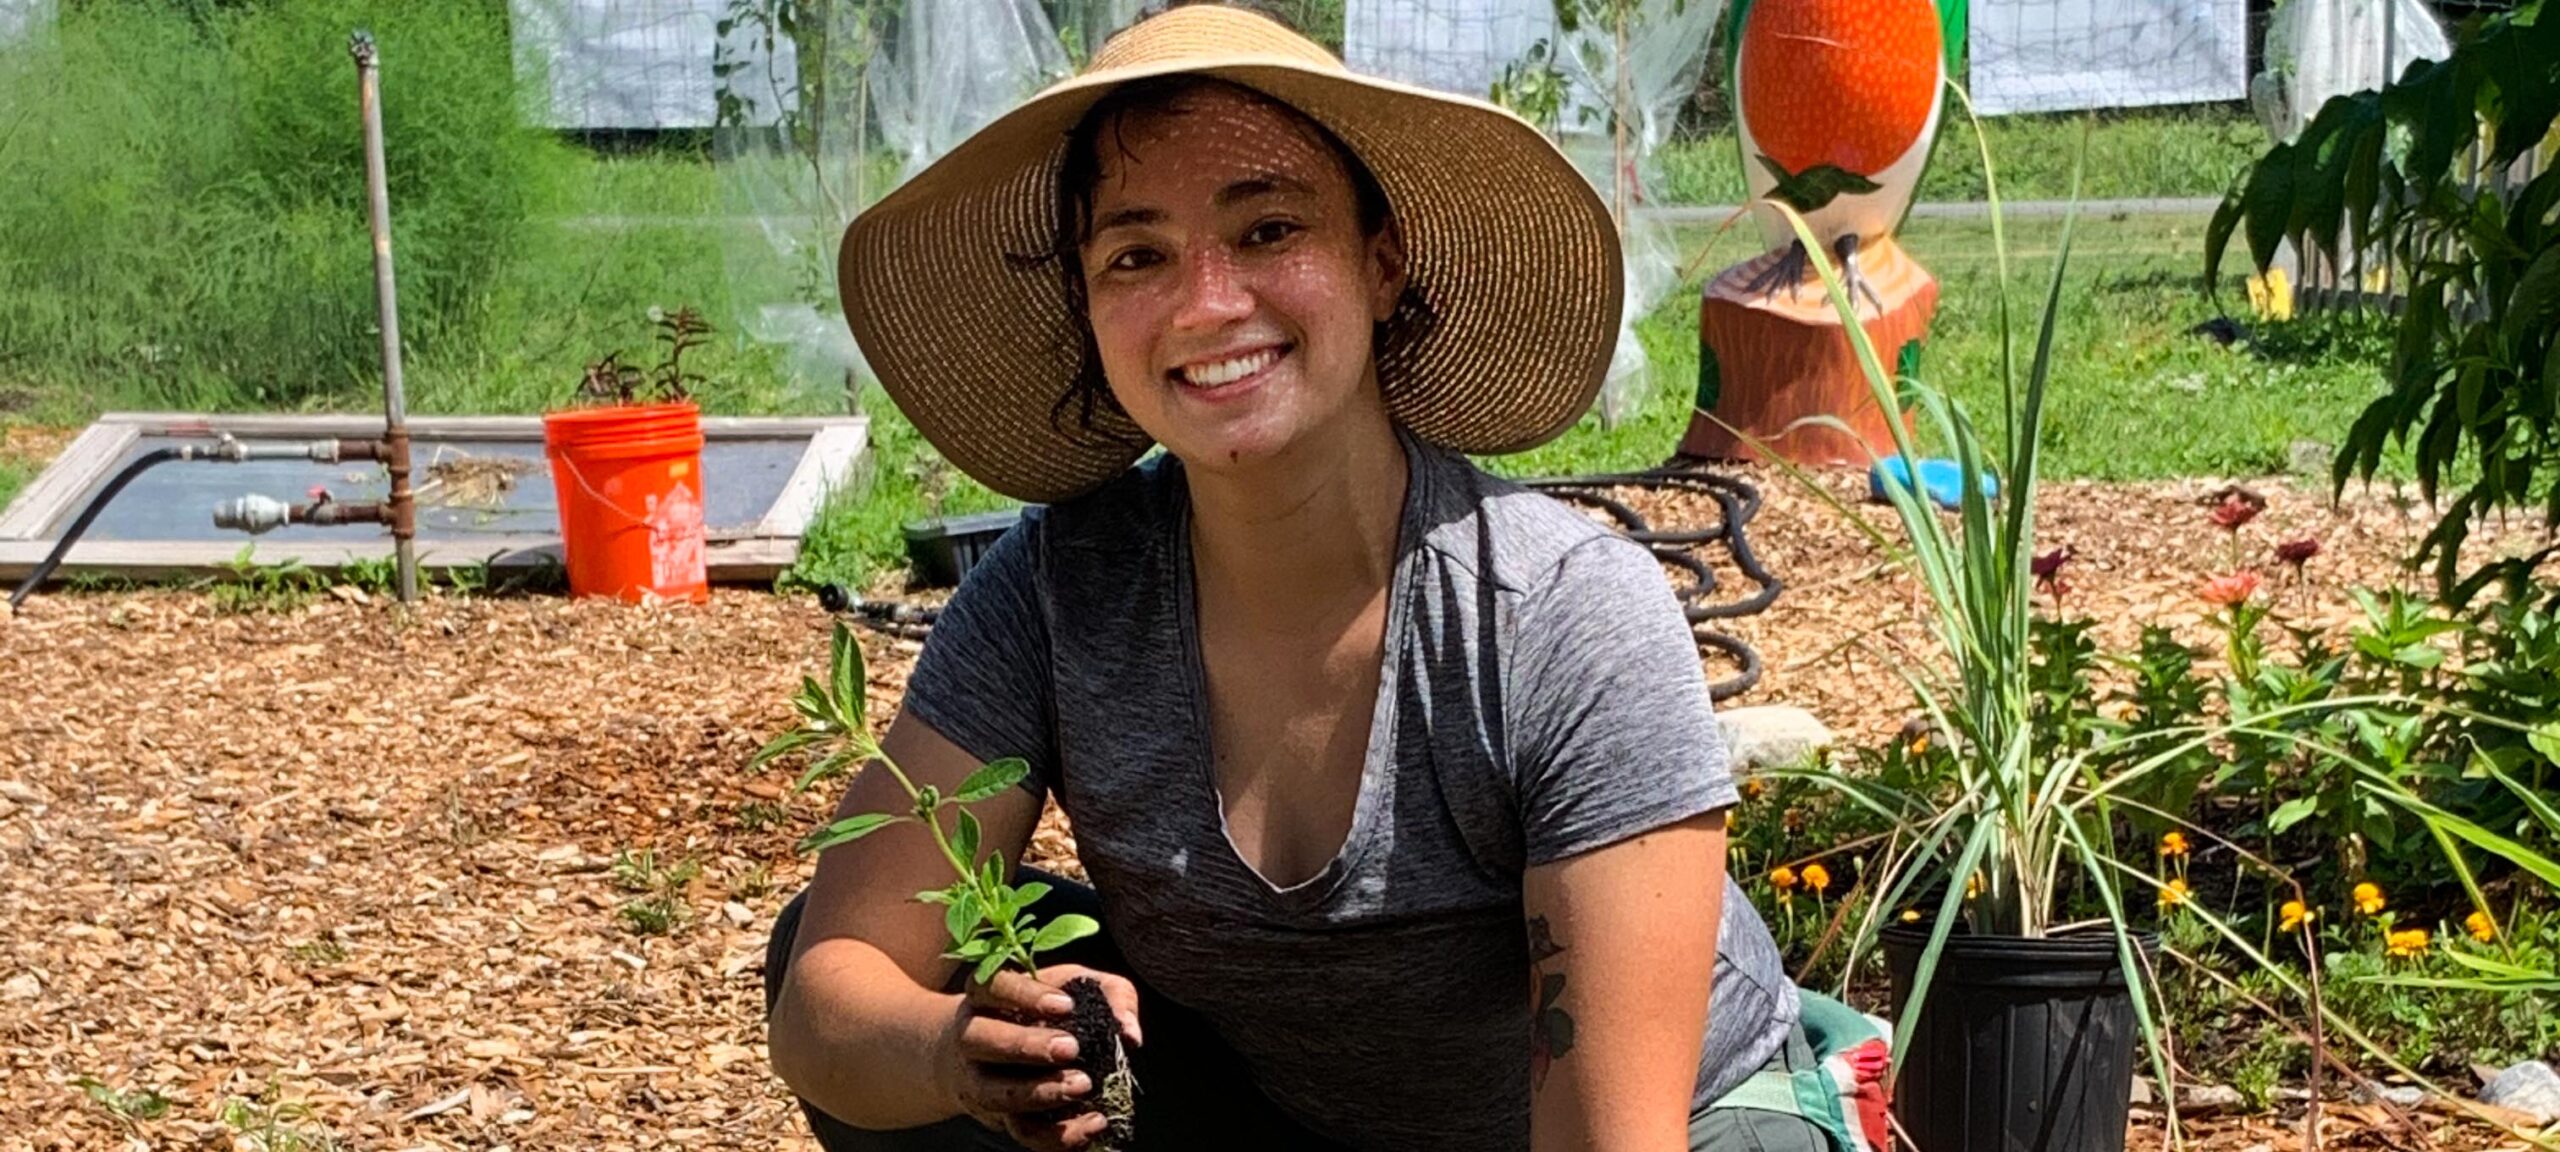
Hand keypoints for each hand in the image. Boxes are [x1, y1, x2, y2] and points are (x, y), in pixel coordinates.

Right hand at [936, 964, 1142, 1150]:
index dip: (1025, 995)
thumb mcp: (1077, 987)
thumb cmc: (1045, 1012)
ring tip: (1083, 1086)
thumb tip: (1129, 1035)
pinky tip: (1093, 1123)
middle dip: (1025, 1046)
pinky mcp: (1002, 1118)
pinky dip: (1059, 1134)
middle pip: (981, 1040)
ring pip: (997, 1093)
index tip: (1065, 1005)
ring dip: (1040, 1094)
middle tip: (1070, 1048)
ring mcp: (981, 1081)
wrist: (998, 1054)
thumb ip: (1109, 995)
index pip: (994, 987)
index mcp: (987, 996)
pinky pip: (1023, 1132)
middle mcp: (972, 1037)